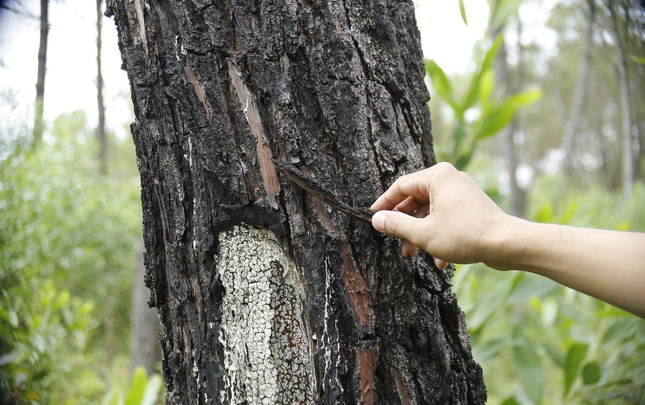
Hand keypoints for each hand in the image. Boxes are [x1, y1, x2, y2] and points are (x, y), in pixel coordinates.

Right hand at [370, 162, 508, 268]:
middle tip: (394, 241)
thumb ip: (397, 225)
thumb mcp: (423, 232)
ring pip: (431, 212)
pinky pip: (446, 219)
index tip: (373, 217)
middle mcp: (450, 179)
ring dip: (420, 234)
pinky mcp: (471, 208)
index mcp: (437, 176)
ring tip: (412, 254)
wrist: (506, 244)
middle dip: (404, 224)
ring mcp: (462, 194)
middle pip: (416, 199)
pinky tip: (439, 260)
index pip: (401, 186)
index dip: (385, 203)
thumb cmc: (465, 234)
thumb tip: (377, 220)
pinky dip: (438, 236)